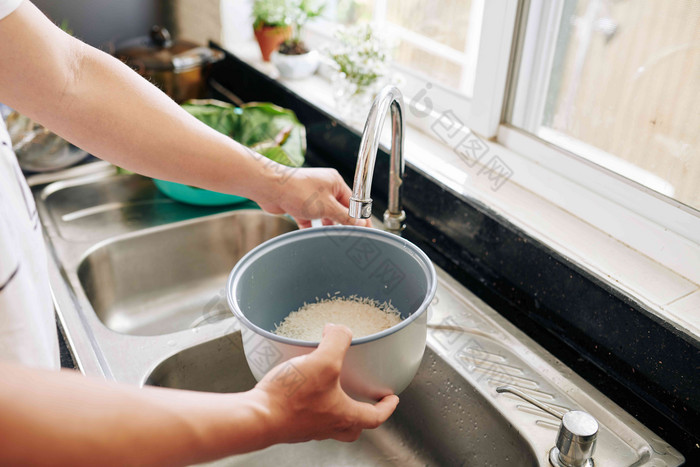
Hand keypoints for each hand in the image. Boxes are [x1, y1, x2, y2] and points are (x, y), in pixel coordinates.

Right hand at [250, 324, 398, 442]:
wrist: (256, 417)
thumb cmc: (291, 398)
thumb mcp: (323, 361)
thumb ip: (338, 341)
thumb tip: (339, 329)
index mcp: (343, 415)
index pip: (375, 417)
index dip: (387, 407)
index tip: (392, 399)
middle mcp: (327, 426)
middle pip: (353, 427)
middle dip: (362, 415)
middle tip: (364, 401)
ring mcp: (307, 428)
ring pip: (330, 423)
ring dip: (335, 409)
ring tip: (331, 390)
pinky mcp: (289, 422)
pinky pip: (307, 416)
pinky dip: (311, 404)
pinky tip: (303, 388)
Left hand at [257, 167, 371, 227]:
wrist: (269, 188)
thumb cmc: (297, 190)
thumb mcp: (326, 206)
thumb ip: (344, 216)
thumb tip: (359, 223)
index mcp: (335, 183)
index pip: (353, 202)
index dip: (359, 217)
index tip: (366, 230)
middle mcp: (324, 188)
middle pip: (339, 209)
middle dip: (343, 223)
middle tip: (349, 237)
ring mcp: (311, 196)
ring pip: (325, 215)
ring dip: (327, 226)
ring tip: (332, 238)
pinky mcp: (299, 205)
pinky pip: (310, 219)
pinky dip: (312, 227)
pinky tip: (314, 236)